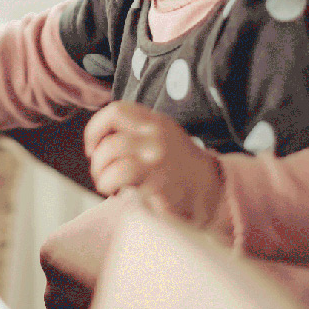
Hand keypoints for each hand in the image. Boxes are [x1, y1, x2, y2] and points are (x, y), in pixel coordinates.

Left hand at [83, 102, 222, 225]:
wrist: (215, 189)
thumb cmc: (180, 165)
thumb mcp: (161, 135)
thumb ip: (134, 131)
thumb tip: (98, 141)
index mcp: (155, 121)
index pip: (115, 111)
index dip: (95, 130)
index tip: (93, 149)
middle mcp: (157, 138)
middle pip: (110, 145)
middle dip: (98, 165)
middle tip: (102, 176)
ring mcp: (159, 162)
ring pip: (114, 167)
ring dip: (104, 181)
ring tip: (110, 188)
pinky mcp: (161, 187)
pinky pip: (126, 188)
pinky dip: (118, 194)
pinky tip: (125, 197)